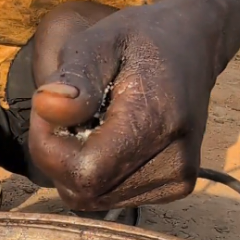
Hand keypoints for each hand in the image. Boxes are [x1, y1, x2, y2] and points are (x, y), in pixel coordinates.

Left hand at [28, 1, 216, 209]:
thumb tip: (46, 107)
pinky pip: (111, 196)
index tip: (49, 109)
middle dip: (59, 157)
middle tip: (69, 112)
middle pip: (85, 191)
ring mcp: (178, 179)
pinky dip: (98, 173)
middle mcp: (174, 161)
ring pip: (94, 199)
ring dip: (77, 165)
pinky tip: (111, 140)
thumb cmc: (139, 40)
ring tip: (94, 122)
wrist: (194, 45)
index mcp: (157, 122)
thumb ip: (74, 76)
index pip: (83, 171)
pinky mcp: (176, 187)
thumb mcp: (99, 41)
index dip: (49, 146)